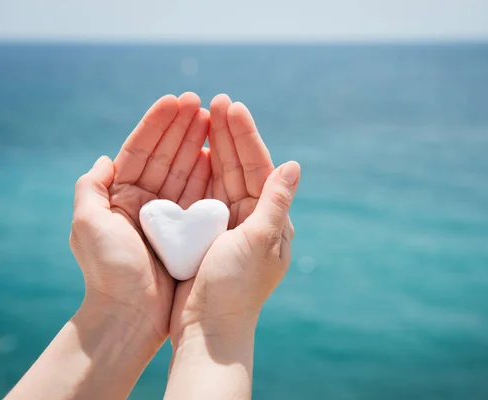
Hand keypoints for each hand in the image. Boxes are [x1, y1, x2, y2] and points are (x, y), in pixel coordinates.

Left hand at [70, 93, 211, 344]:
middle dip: (182, 127)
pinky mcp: (187, 231)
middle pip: (166, 155)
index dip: (157, 124)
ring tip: (214, 118)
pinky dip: (208, 173)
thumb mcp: (87, 224)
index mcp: (119, 197)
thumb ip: (91, 187)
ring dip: (198, 144)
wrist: (131, 315)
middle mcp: (144, 202)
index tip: (176, 100)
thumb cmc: (108, 271)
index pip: (140, 150)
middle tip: (202, 102)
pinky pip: (199, 195)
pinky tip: (218, 153)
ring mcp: (167, 216)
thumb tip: (105, 159)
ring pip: (185, 171)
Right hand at [171, 95, 300, 339]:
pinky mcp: (207, 233)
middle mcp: (253, 218)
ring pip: (222, 177)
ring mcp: (229, 225)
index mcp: (271, 219)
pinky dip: (199, 172)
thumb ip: (276, 202)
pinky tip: (192, 152)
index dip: (246, 137)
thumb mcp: (260, 242)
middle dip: (229, 135)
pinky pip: (204, 194)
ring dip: (215, 147)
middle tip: (216, 101)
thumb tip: (295, 165)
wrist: (208, 328)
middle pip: (240, 167)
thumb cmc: (236, 289)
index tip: (232, 107)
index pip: (260, 168)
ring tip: (203, 116)